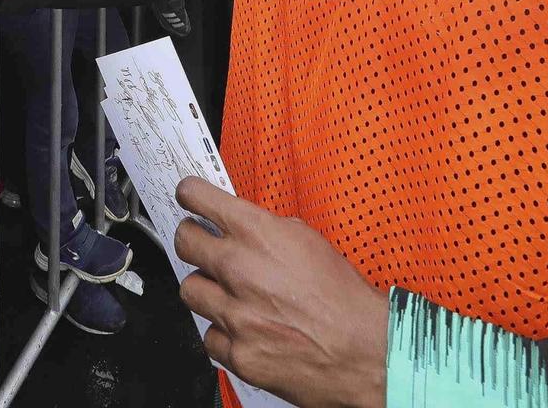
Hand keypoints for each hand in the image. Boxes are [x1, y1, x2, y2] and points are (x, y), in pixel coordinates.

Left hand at [173, 178, 387, 407]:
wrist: (365, 351)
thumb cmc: (345, 299)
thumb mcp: (309, 242)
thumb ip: (269, 231)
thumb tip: (245, 226)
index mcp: (258, 233)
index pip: (197, 197)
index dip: (190, 195)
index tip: (189, 197)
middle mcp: (238, 269)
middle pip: (183, 242)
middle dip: (191, 240)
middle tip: (201, 245)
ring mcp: (233, 313)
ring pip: (190, 290)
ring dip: (207, 291)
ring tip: (230, 295)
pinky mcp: (236, 352)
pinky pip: (210, 336)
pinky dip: (224, 334)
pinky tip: (245, 330)